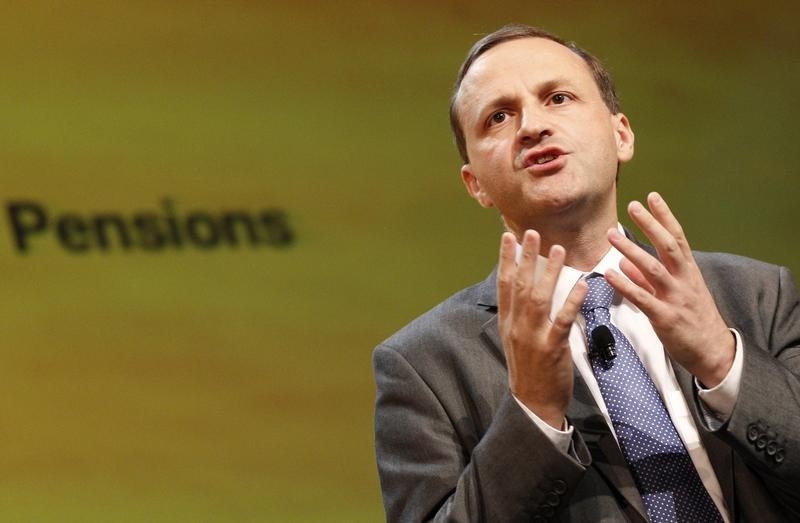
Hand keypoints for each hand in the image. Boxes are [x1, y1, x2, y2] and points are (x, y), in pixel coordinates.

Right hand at [497, 230, 586, 428]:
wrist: (533, 405)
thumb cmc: (529, 370)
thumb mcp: (516, 341)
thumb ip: (520, 316)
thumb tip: (525, 289)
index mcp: (507, 323)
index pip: (503, 284)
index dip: (505, 259)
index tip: (507, 237)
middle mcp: (516, 326)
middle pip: (519, 284)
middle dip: (525, 256)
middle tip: (531, 232)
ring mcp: (533, 337)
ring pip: (539, 297)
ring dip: (549, 271)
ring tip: (557, 248)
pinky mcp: (552, 348)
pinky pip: (562, 320)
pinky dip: (571, 301)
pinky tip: (581, 285)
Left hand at [605, 192, 734, 386]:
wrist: (712, 351)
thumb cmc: (693, 319)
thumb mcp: (676, 293)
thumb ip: (646, 278)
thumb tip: (624, 261)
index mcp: (688, 272)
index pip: (677, 237)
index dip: (665, 216)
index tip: (653, 196)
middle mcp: (684, 280)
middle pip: (667, 246)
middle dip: (650, 224)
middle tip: (633, 205)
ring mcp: (675, 298)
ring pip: (653, 269)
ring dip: (631, 250)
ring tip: (612, 235)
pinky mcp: (665, 317)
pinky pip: (643, 298)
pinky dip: (625, 284)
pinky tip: (609, 273)